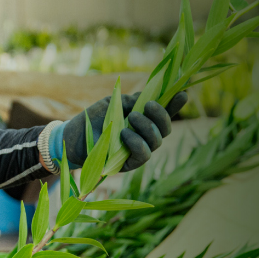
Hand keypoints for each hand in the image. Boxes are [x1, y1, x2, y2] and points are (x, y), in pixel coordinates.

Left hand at [48, 91, 187, 170]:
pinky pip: (143, 154)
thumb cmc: (94, 117)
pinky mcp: (129, 164)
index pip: (164, 113)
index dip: (175, 104)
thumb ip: (133, 101)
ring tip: (131, 117)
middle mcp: (145, 135)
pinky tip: (124, 134)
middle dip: (161, 115)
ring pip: (156, 141)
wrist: (74, 135)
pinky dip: (136, 141)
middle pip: (165, 128)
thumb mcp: (114, 103)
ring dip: (147, 127)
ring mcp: (138, 150)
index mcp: (143, 119)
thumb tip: (151, 96)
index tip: (183, 93)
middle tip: (148, 105)